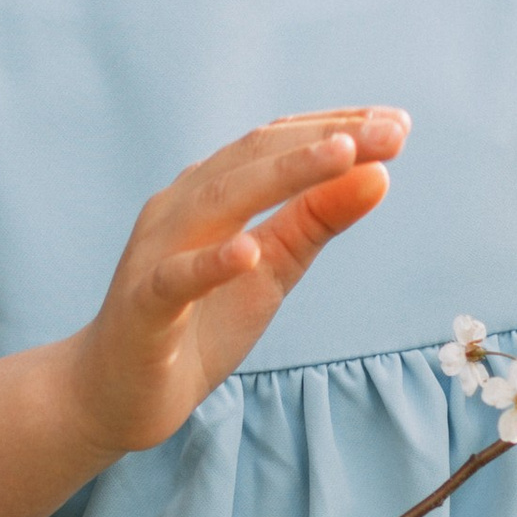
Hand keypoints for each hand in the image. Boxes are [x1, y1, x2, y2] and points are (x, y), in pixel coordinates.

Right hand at [59, 110, 407, 459]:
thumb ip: (317, 221)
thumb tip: (381, 173)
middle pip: (252, 158)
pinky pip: (173, 280)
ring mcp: (154, 254)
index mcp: (211, 192)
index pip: (275, 142)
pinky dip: (210, 263)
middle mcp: (180, 208)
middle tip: (389, 132)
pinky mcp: (141, 308)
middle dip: (324, 140)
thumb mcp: (274, 269)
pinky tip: (249, 251)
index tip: (398, 125)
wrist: (119, 392)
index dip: (336, 128)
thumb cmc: (200, 322)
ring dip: (281, 175)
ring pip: (217, 202)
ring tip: (341, 157)